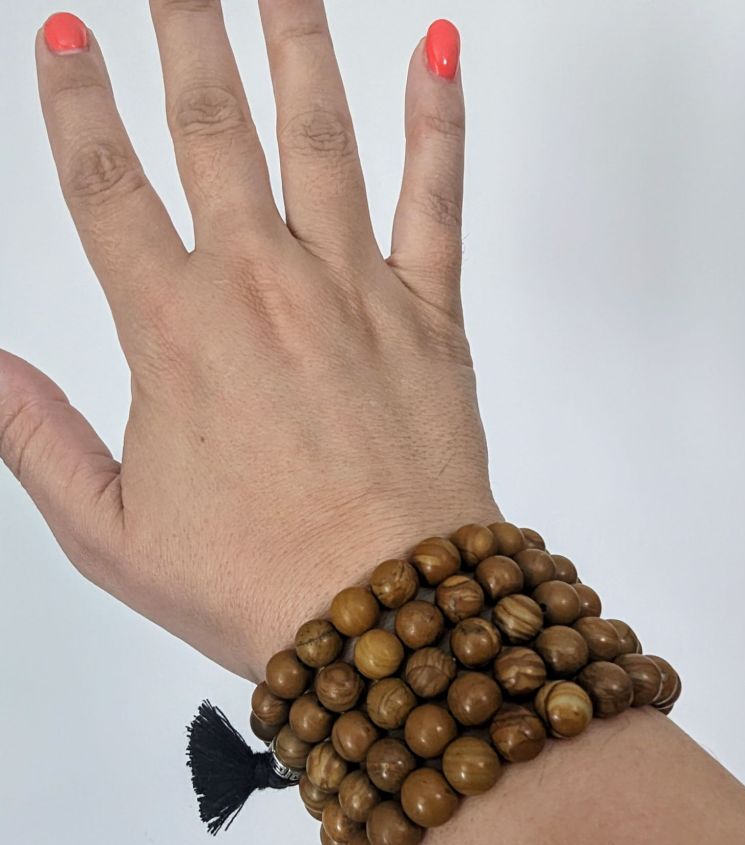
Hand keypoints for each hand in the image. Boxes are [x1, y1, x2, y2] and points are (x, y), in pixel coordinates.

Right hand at [0, 4, 499, 678]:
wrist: (387, 620)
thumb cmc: (258, 582)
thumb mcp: (110, 534)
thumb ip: (37, 441)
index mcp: (175, 335)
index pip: (104, 185)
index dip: (73, 104)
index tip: (59, 40)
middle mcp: (263, 289)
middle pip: (209, 124)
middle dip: (181, 29)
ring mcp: (354, 292)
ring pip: (318, 132)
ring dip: (291, 38)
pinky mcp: (431, 315)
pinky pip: (438, 195)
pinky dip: (438, 118)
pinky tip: (434, 49)